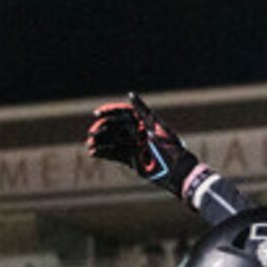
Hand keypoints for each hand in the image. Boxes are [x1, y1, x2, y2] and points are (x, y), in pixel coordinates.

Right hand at [86, 93, 200, 192]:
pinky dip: (104, 153)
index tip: (97, 113)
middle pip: (115, 128)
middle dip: (102, 130)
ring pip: (113, 142)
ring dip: (100, 142)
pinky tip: (94, 152)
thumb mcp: (157, 126)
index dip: (109, 112)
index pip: (122, 113)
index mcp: (143, 122)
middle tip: (91, 133)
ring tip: (89, 144)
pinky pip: (115, 155)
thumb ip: (142, 111)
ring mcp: (134, 147)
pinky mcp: (132, 160)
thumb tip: (130, 94)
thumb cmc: (171, 147)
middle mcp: (137, 133)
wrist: (177, 172)